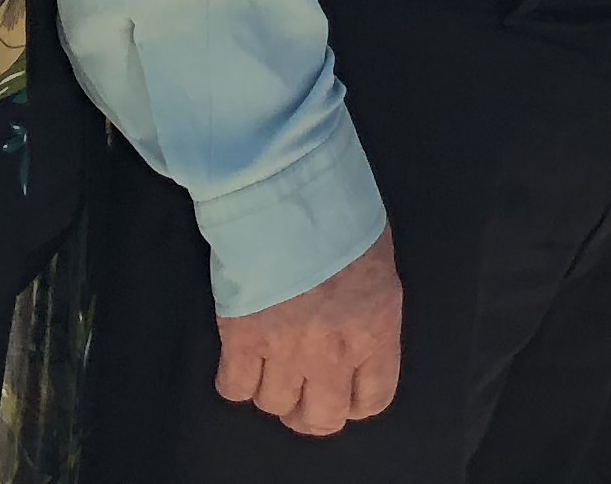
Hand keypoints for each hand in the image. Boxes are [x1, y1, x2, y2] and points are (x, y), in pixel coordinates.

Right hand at [214, 230, 401, 435]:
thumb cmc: (338, 210)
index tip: (343, 391)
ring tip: (270, 365)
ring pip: (275, 406)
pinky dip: (236, 379)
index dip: (354, 402)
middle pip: (321, 419)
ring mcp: (286, 350)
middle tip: (303, 392)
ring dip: (273, 390)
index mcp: (375, 329)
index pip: (373, 399)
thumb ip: (367, 308)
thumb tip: (353, 326)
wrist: (286, 190)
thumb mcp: (375, 260)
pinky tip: (241, 358)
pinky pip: (234, 388)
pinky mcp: (242, 339)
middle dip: (311, 411)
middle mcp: (333, 352)